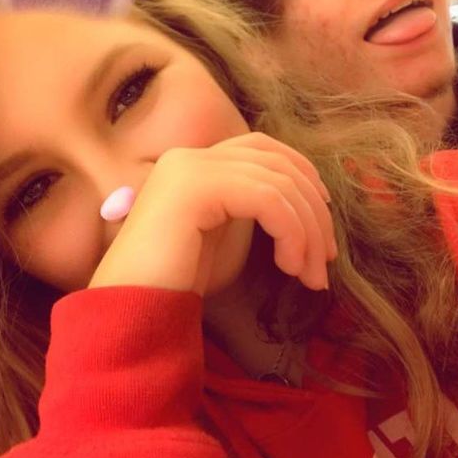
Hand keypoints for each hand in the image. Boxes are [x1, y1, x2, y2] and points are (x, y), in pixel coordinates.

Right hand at [89, 132, 336, 295]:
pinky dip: (291, 232)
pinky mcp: (195, 187)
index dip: (302, 172)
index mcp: (194, 163)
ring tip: (311, 275)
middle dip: (313, 210)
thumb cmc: (176, 280)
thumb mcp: (222, 233)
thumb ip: (249, 204)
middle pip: (277, 164)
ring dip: (307, 231)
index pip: (262, 148)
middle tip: (326, 258)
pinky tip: (289, 265)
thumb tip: (306, 203)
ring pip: (278, 183)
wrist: (132, 309)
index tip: (323, 212)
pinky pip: (267, 199)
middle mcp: (190, 156)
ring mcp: (189, 168)